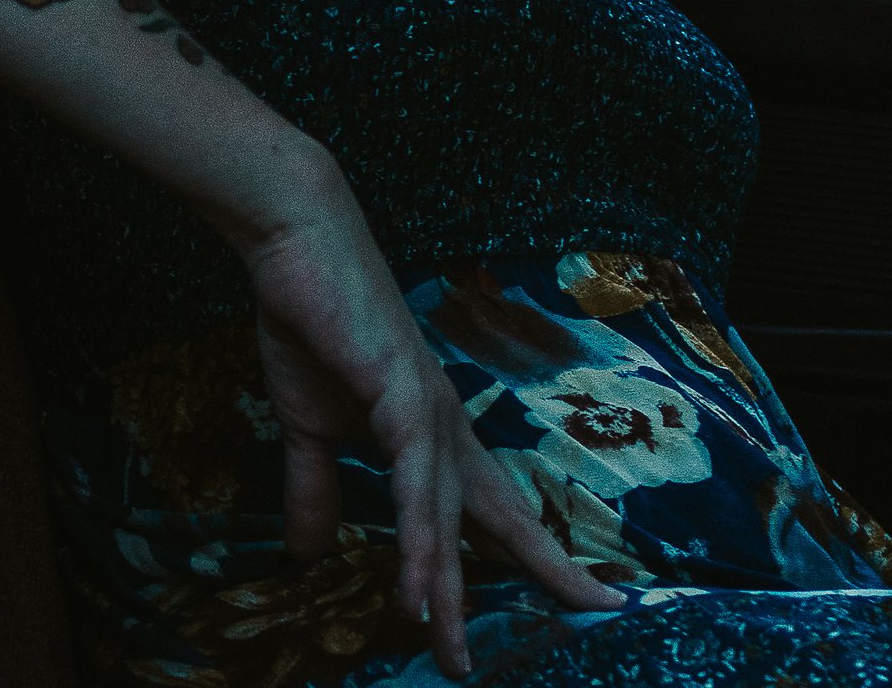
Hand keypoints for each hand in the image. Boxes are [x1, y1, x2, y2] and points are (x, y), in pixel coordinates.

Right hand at [240, 208, 626, 679]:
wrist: (296, 244)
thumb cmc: (310, 323)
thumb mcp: (308, 428)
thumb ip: (314, 491)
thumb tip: (306, 558)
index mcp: (432, 432)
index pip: (496, 508)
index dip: (542, 554)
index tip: (594, 598)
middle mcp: (445, 426)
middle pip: (496, 522)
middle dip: (537, 577)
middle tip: (576, 624)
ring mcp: (428, 411)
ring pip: (447, 520)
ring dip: (447, 591)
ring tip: (450, 654)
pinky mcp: (399, 398)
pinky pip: (414, 488)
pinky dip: (416, 543)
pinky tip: (417, 592)